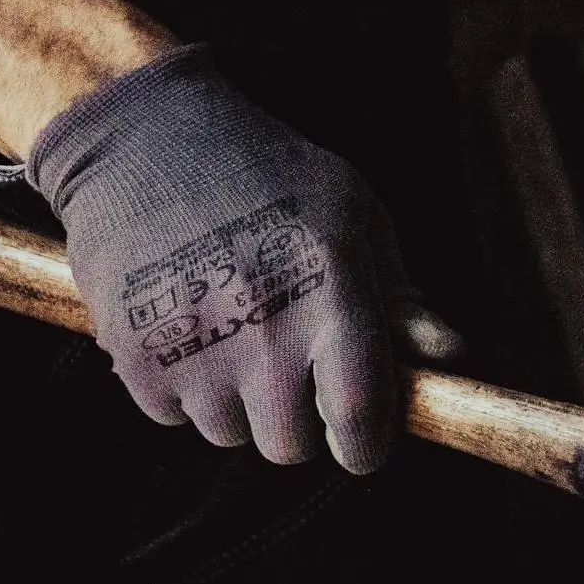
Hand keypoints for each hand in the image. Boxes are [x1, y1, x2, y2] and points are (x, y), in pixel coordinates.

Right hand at [28, 45, 447, 470]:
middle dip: (295, 420)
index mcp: (332, 295)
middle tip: (283, 363)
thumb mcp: (351, 215)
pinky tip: (182, 323)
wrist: (141, 135)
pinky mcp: (134, 358)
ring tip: (227, 328)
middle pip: (291, 447)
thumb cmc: (267, 175)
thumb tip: (449, 358)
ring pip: (229, 434)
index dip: (365, 446)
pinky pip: (172, 416)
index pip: (359, 418)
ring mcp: (194, 347)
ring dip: (235, 403)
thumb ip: (399, 298)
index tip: (360, 440)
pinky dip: (179, 387)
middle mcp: (265, 329)